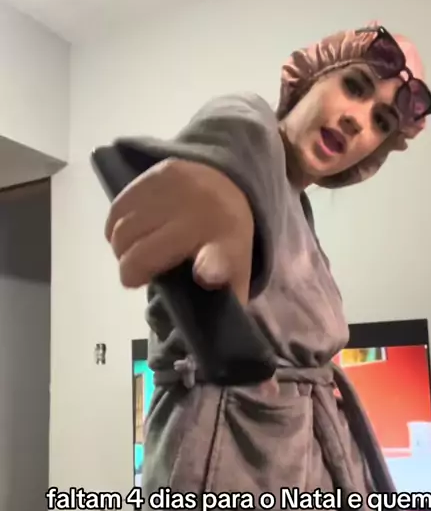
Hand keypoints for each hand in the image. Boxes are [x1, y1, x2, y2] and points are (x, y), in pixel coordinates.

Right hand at [104, 159, 253, 304]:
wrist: (229, 184)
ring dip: (120, 249)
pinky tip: (128, 233)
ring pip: (122, 231)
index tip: (206, 275)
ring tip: (134, 253)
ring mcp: (176, 191)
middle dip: (130, 272)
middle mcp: (199, 214)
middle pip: (139, 254)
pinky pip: (117, 209)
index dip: (212, 267)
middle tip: (137, 275)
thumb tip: (206, 336)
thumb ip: (222, 300)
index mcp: (225, 245)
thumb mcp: (236, 272)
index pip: (218, 258)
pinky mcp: (157, 173)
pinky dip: (115, 227)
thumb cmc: (225, 239)